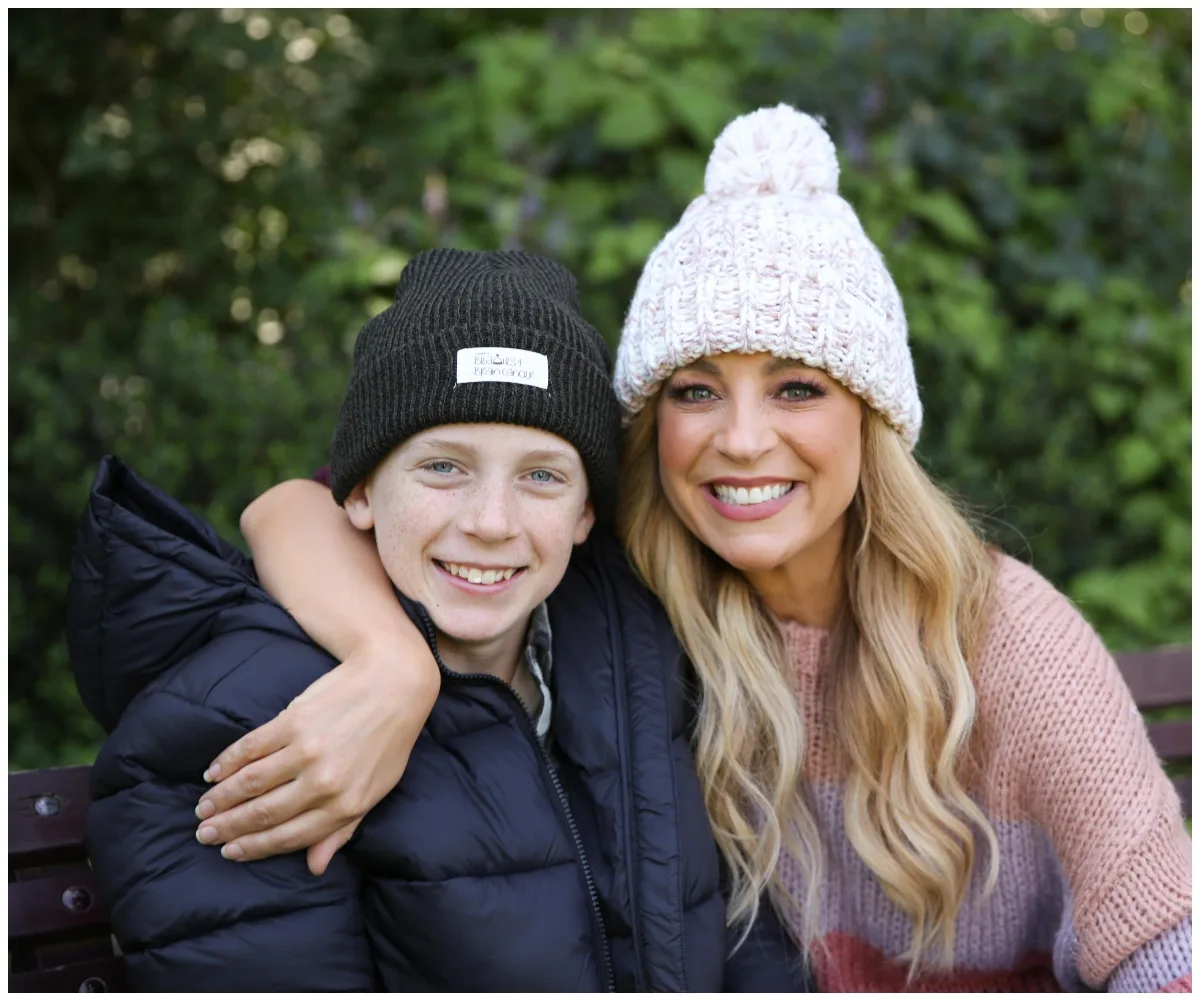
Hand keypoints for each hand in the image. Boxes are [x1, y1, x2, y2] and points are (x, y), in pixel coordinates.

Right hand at [193, 640, 438, 874]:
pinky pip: (251, 748)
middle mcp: (323, 783)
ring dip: (221, 798)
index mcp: (346, 805)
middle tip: (204, 833)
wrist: (396, 683)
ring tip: (203, 807)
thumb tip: (315, 867)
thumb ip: (343, 828)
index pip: (290, 836)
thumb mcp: (377, 789)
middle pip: (263, 813)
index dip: (254, 847)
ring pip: (251, 783)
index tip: (229, 852)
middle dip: (228, 827)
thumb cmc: (389, 740)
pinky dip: (227, 762)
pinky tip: (214, 772)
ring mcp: (306, 751)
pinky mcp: (293, 721)